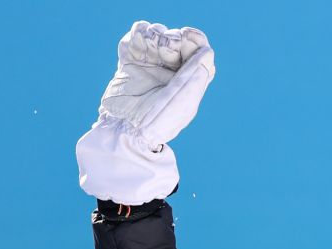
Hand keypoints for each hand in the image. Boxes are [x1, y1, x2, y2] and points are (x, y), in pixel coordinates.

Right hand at [98, 21, 215, 148]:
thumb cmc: (158, 122)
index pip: (199, 52)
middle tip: (167, 49)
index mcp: (189, 80)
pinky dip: (138, 35)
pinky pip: (136, 38)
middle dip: (173, 38)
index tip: (188, 36)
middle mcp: (171, 71)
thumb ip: (195, 76)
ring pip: (157, 35)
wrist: (123, 130)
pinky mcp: (130, 62)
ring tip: (150, 48)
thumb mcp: (182, 101)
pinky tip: (137, 45)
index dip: (196, 40)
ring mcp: (150, 65)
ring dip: (155, 34)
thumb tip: (208, 51)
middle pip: (178, 40)